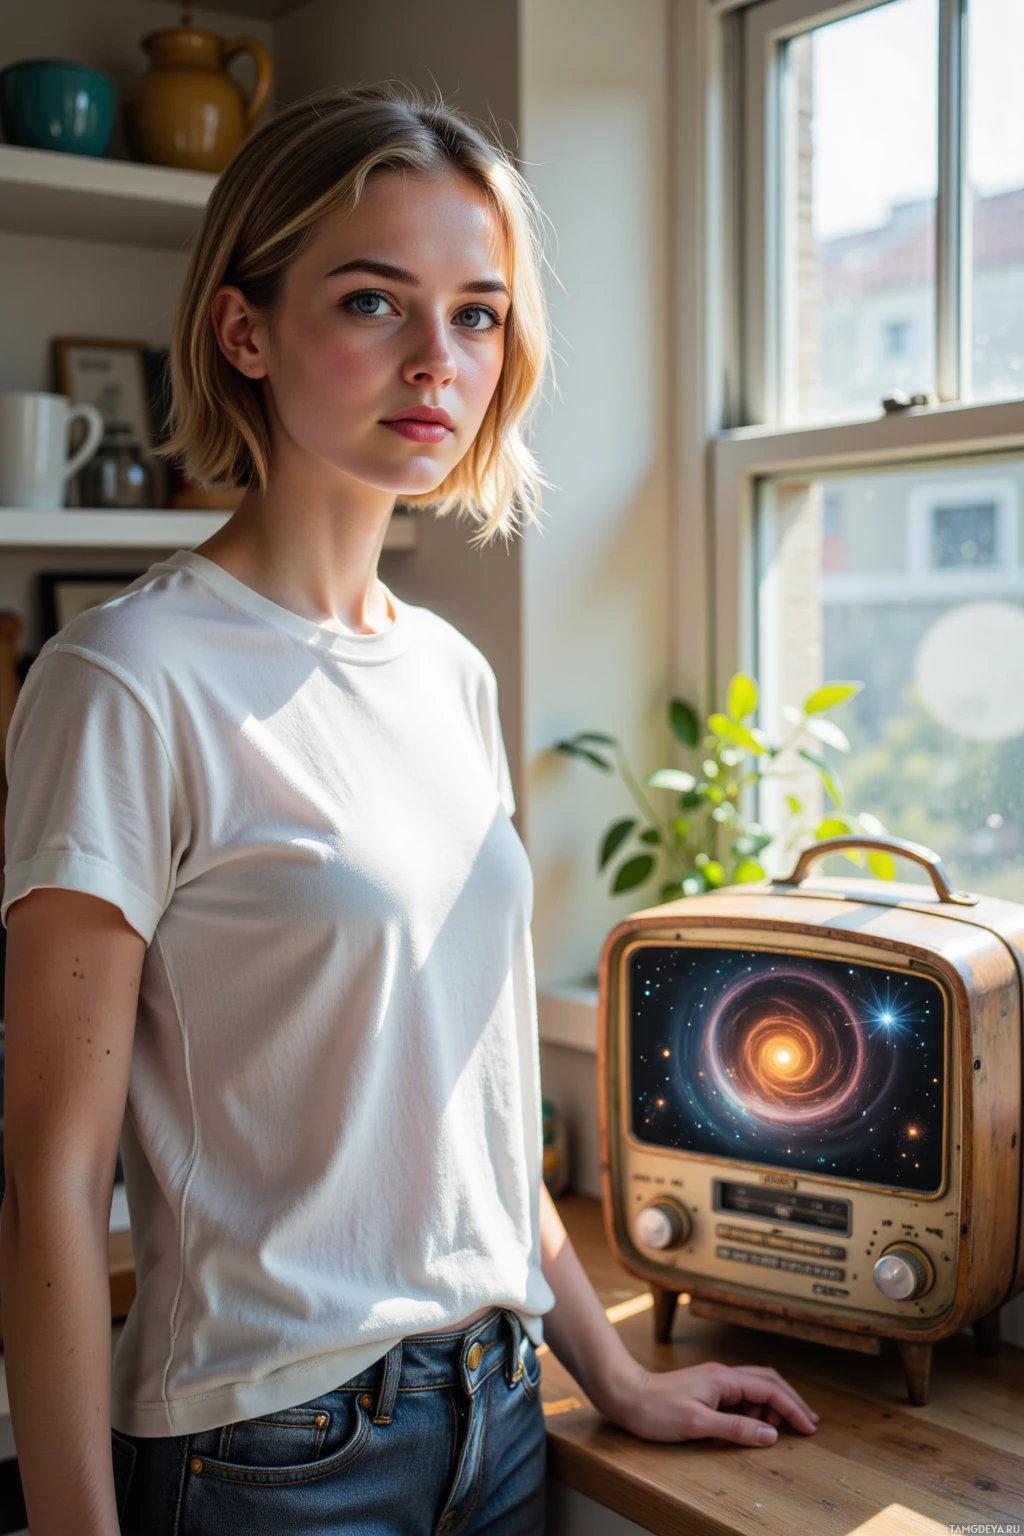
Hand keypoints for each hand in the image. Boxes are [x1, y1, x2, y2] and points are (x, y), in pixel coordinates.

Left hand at [598, 1359, 820, 1446]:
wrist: (626, 1395)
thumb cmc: (656, 1409)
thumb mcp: (697, 1424)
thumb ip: (736, 1429)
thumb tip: (771, 1434)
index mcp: (724, 1379)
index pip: (770, 1390)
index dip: (793, 1408)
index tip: (809, 1427)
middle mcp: (723, 1375)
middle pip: (768, 1382)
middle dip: (790, 1401)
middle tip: (808, 1423)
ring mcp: (714, 1381)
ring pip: (755, 1388)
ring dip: (773, 1406)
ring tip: (783, 1428)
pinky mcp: (706, 1390)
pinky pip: (741, 1396)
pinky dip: (756, 1409)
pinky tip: (756, 1424)